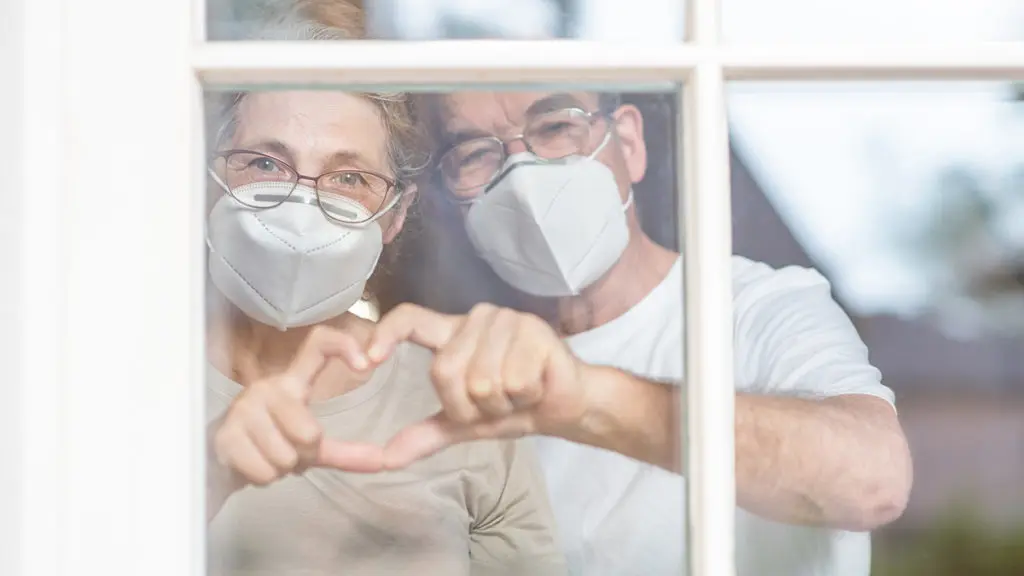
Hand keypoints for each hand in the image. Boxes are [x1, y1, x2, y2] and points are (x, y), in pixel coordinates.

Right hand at [208, 327, 381, 495]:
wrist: (218, 462)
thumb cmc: (268, 445)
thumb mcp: (309, 446)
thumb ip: (345, 452)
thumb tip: (382, 461)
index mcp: (291, 382)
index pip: (319, 344)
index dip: (345, 346)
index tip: (366, 366)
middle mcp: (267, 386)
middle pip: (310, 431)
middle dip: (305, 455)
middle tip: (290, 452)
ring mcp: (243, 408)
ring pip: (286, 456)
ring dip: (281, 468)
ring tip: (267, 456)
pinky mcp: (225, 434)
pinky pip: (265, 471)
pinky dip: (264, 478)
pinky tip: (252, 464)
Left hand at [362, 303, 589, 469]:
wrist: (566, 406)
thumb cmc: (514, 407)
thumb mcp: (464, 423)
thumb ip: (425, 434)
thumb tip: (384, 459)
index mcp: (451, 334)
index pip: (409, 319)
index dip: (386, 335)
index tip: (368, 361)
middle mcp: (475, 319)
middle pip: (444, 371)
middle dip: (470, 405)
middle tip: (497, 402)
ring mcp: (504, 320)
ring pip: (480, 380)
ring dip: (501, 403)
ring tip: (520, 392)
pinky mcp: (533, 329)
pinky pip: (513, 380)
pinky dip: (525, 396)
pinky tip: (537, 385)